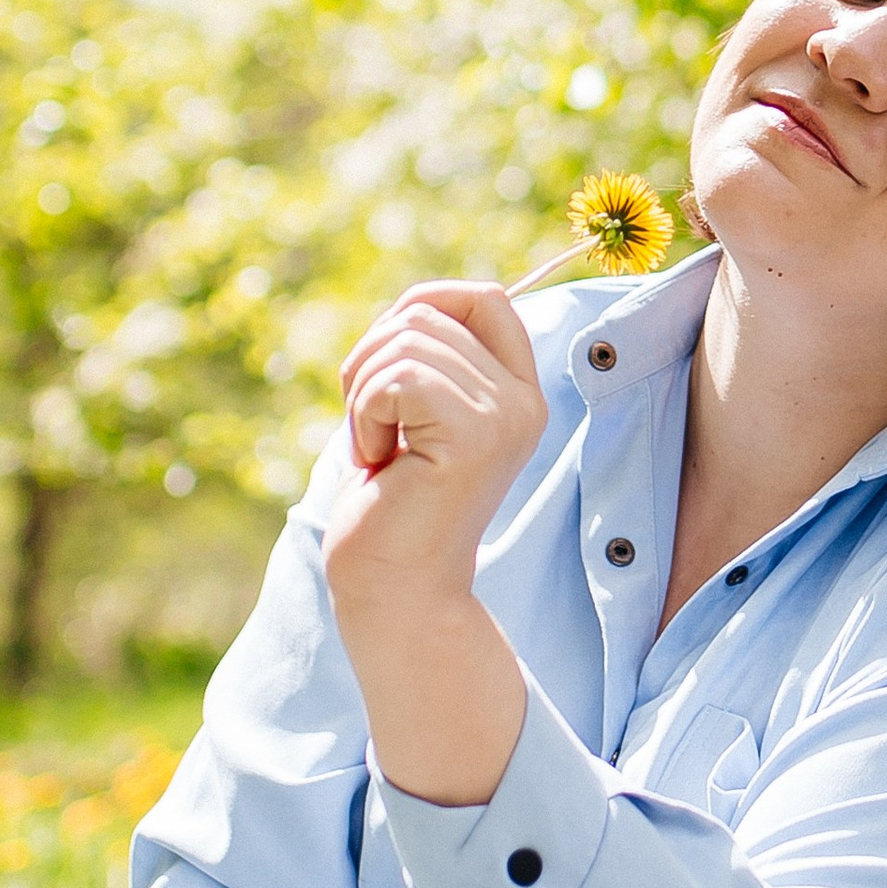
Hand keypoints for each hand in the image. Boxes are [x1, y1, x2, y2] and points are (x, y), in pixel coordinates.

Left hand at [327, 281, 547, 608]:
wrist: (395, 590)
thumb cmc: (391, 505)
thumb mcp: (414, 415)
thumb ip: (427, 360)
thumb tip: (410, 306)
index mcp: (518, 393)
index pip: (486, 297)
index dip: (426, 301)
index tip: (387, 356)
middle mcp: (524, 402)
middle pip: (428, 312)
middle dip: (370, 357)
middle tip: (369, 423)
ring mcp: (504, 419)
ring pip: (404, 341)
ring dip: (362, 393)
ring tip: (375, 450)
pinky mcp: (473, 438)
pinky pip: (394, 380)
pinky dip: (364, 417)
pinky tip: (377, 463)